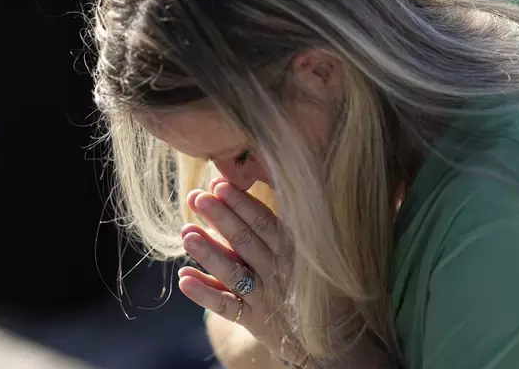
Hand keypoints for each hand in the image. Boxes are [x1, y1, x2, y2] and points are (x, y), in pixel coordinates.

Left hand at [177, 179, 306, 365]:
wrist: (335, 335)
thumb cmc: (312, 283)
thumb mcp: (307, 253)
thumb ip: (280, 230)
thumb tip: (250, 195)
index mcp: (292, 249)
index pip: (264, 222)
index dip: (241, 203)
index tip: (218, 185)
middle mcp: (279, 271)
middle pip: (246, 241)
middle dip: (221, 218)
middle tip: (197, 198)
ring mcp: (266, 296)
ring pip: (234, 272)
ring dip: (209, 253)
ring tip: (186, 233)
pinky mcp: (254, 320)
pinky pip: (226, 306)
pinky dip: (204, 293)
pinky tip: (184, 279)